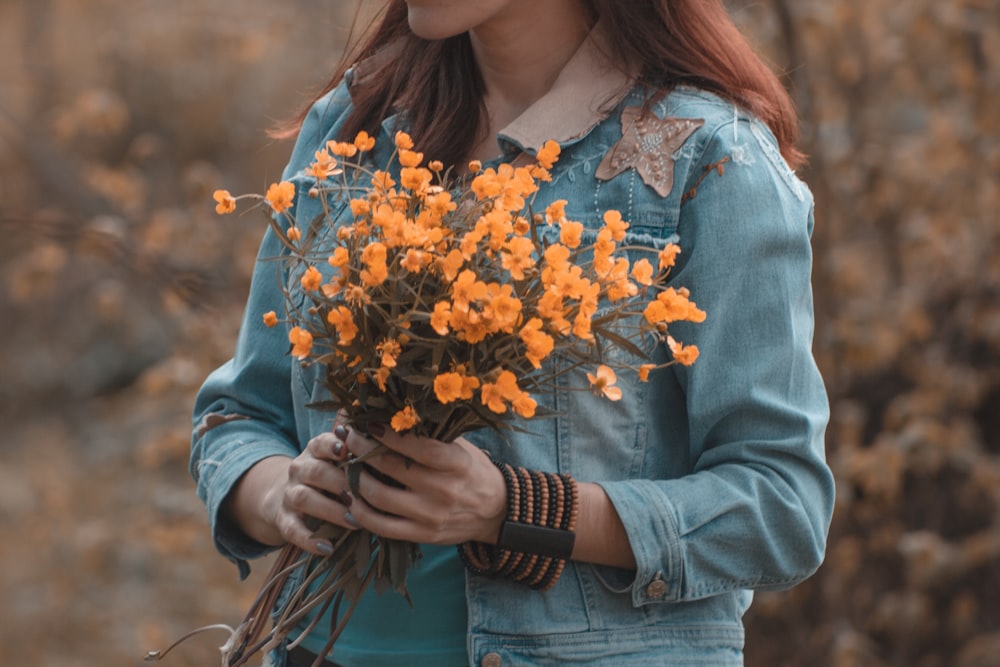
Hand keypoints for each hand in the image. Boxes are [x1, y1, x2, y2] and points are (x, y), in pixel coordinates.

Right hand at [226, 429, 357, 556]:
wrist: (282, 496)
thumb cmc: (325, 476)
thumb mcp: (335, 460)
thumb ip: (354, 452)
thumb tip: (381, 435)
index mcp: (314, 451)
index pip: (320, 442)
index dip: (332, 444)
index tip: (346, 449)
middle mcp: (300, 470)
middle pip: (315, 472)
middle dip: (341, 483)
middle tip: (368, 495)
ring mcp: (289, 495)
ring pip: (305, 499)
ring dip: (331, 510)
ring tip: (355, 522)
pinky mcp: (283, 520)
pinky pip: (292, 530)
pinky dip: (309, 541)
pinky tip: (327, 548)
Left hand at [337, 424, 506, 545]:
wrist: (497, 511)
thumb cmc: (473, 471)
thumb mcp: (461, 447)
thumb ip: (432, 435)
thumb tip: (391, 413)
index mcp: (456, 463)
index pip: (416, 446)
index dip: (387, 434)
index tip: (367, 423)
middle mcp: (443, 490)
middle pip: (390, 469)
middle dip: (361, 451)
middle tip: (346, 439)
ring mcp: (431, 516)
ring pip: (379, 498)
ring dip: (355, 480)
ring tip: (345, 466)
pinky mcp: (422, 535)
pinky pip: (381, 526)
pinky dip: (360, 513)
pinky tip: (350, 499)